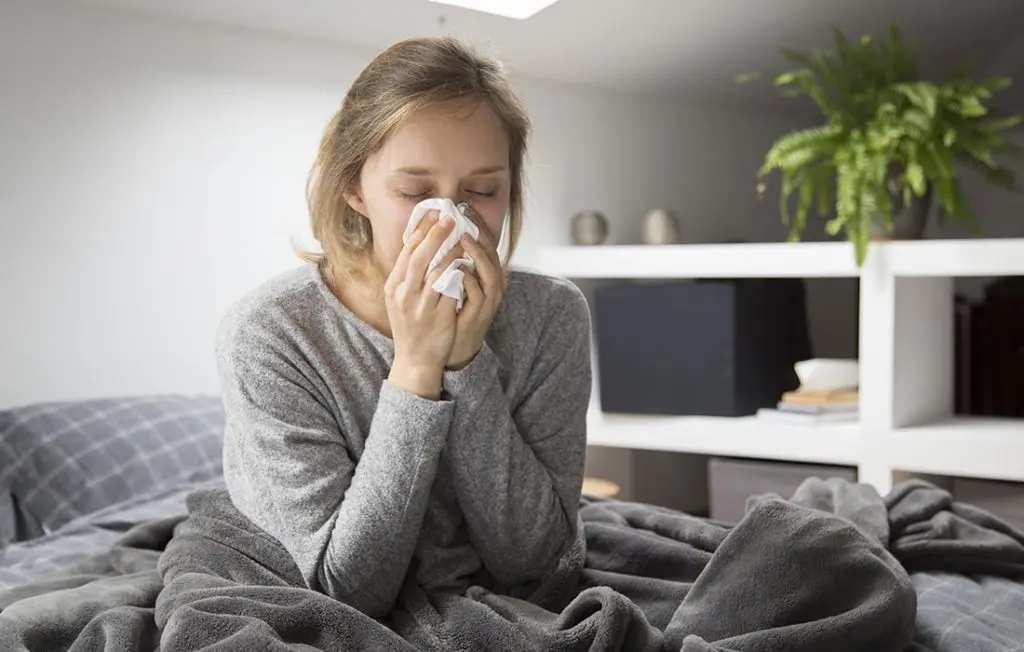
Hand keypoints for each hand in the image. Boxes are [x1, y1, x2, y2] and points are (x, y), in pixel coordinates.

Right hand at [385, 211, 459, 398]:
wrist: (415, 359)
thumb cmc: (411, 326)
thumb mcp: (400, 299)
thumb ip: (408, 275)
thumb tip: (421, 244)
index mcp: (393, 286)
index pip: (406, 251)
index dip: (420, 230)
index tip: (433, 213)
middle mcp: (403, 294)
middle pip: (419, 257)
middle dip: (435, 234)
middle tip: (450, 218)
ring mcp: (420, 306)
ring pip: (436, 271)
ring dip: (450, 251)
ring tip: (462, 238)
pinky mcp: (438, 317)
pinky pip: (450, 290)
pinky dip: (459, 274)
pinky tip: (467, 263)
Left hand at [447, 223, 504, 370]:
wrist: (451, 349)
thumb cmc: (450, 313)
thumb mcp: (451, 283)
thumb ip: (449, 262)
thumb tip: (435, 236)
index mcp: (484, 276)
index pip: (484, 244)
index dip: (476, 225)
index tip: (463, 207)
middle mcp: (491, 286)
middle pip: (492, 254)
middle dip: (480, 234)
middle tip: (466, 216)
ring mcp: (487, 302)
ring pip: (490, 273)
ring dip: (478, 255)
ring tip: (465, 239)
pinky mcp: (479, 316)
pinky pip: (478, 296)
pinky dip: (470, 282)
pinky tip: (459, 270)